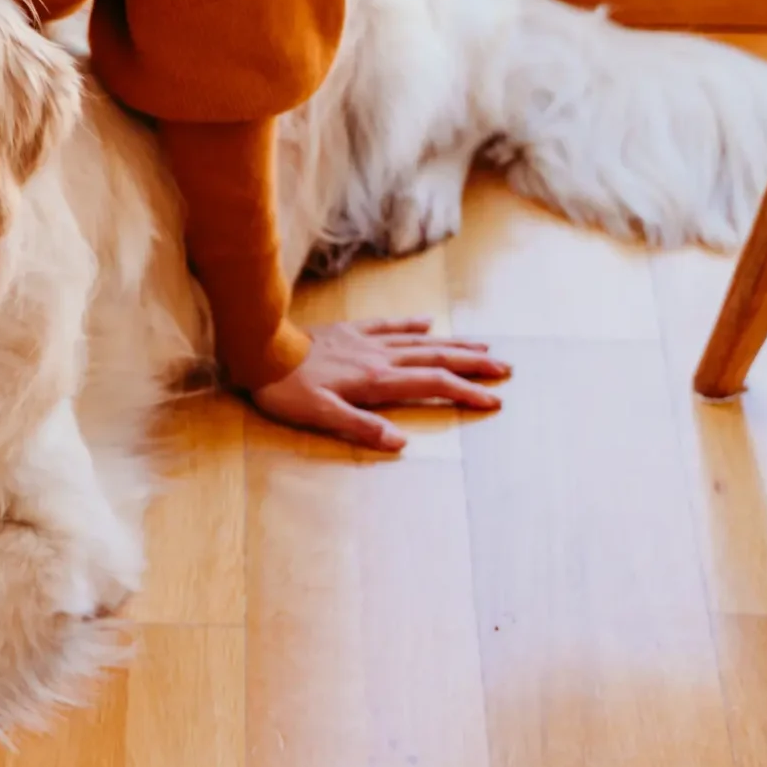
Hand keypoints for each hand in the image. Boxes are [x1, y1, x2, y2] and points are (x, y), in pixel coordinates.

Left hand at [250, 317, 507, 451]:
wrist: (261, 349)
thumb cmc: (287, 389)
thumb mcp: (321, 416)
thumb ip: (361, 428)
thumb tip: (401, 444)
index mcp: (376, 380)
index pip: (432, 385)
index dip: (465, 392)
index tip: (494, 399)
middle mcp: (379, 356)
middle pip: (436, 357)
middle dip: (473, 364)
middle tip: (505, 368)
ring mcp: (366, 340)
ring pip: (420, 340)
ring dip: (453, 343)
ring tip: (483, 346)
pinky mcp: (349, 330)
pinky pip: (388, 325)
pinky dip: (411, 324)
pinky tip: (427, 322)